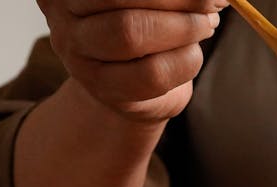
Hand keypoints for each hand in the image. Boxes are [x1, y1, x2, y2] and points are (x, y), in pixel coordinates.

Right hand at [37, 0, 227, 122]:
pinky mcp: (103, 88)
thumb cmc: (145, 25)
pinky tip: (192, 54)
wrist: (131, 87)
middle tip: (213, 2)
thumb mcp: (151, 1)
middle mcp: (63, 11)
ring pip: (131, 32)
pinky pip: (152, 73)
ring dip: (183, 26)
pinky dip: (186, 60)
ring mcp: (77, 53)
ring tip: (205, 25)